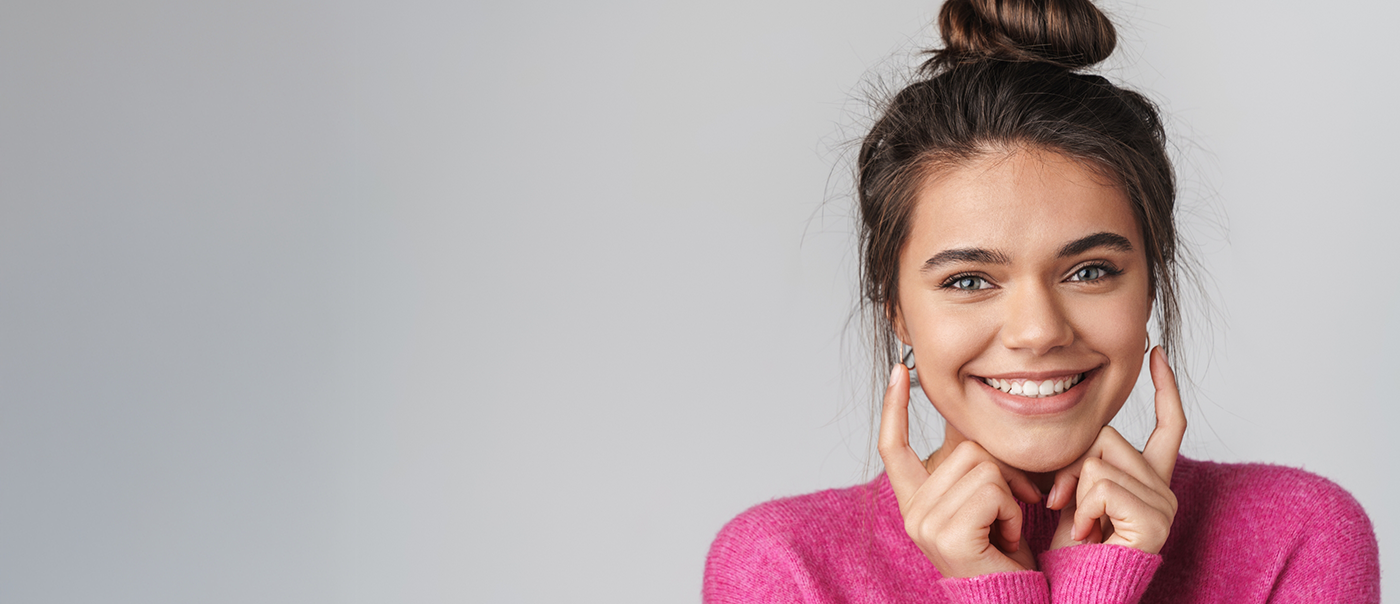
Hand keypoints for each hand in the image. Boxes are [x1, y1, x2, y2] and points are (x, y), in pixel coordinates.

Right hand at [878, 363, 1043, 577]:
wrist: (1013, 601)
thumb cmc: (1005, 555)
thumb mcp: (983, 501)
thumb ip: (970, 466)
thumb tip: (965, 422)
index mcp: (914, 502)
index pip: (893, 447)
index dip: (894, 407)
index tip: (900, 370)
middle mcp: (911, 512)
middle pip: (962, 447)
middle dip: (1001, 471)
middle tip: (1008, 511)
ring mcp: (924, 523)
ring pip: (982, 463)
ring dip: (1010, 493)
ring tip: (1005, 526)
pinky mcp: (946, 534)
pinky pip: (992, 488)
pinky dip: (1013, 510)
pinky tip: (1006, 537)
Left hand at [1047, 347, 1185, 553]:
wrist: (1071, 591)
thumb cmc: (1064, 550)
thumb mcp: (1065, 490)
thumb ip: (1074, 459)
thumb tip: (1059, 416)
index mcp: (1145, 479)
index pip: (1168, 425)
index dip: (1164, 388)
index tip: (1155, 352)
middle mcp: (1162, 488)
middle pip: (1107, 435)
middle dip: (1071, 463)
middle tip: (1060, 501)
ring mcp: (1162, 505)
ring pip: (1099, 459)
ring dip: (1073, 491)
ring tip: (1077, 523)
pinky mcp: (1154, 523)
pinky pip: (1103, 485)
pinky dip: (1083, 508)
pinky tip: (1086, 533)